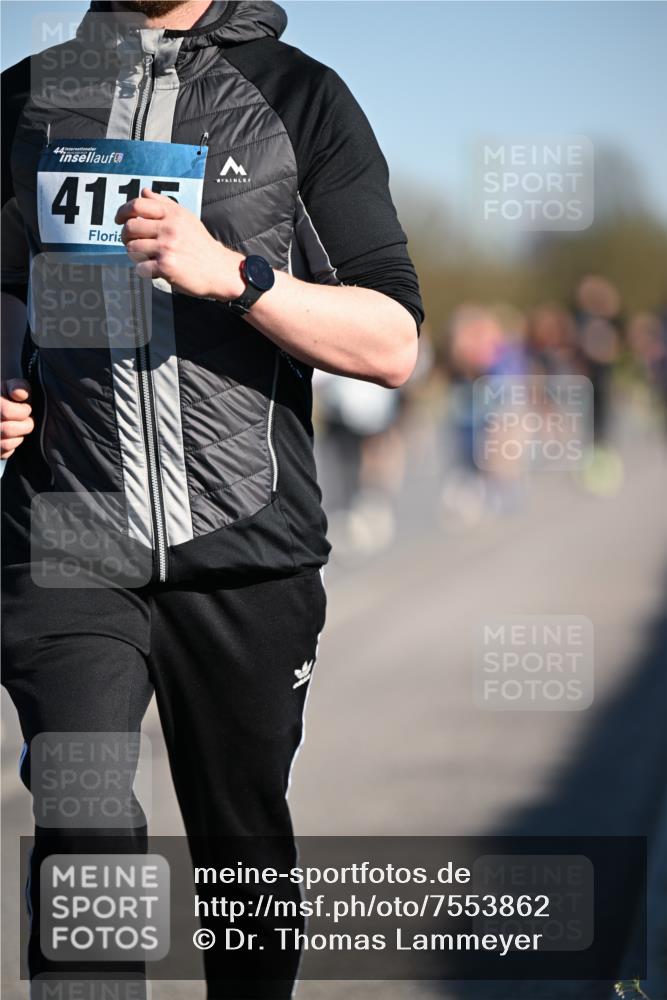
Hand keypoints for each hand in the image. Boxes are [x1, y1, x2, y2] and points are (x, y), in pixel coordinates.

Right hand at [1, 379, 32, 459]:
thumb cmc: (4, 399)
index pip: (7, 412)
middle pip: (8, 430)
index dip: (23, 410)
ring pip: (7, 444)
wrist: (2, 410)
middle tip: (26, 420)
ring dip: (19, 436)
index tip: (25, 408)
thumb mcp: (8, 388)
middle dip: (25, 424)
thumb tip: (20, 395)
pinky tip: (10, 437)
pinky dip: (11, 447)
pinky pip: (4, 454)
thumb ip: (17, 386)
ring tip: (18, 428)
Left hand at [115, 188, 245, 299]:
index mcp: (172, 214)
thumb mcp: (186, 217)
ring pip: (132, 248)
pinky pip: (141, 267)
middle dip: (126, 236)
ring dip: (134, 254)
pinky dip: (144, 270)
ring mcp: (166, 247)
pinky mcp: (166, 266)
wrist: (219, 269)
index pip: (137, 205)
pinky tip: (154, 269)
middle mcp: (169, 228)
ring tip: (145, 256)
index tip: (119, 219)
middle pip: (130, 227)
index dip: (122, 211)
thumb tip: (143, 191)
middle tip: (131, 242)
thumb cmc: (201, 244)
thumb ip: (164, 203)